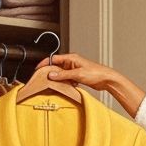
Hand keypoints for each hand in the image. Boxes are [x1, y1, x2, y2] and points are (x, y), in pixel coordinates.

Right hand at [31, 54, 145, 116]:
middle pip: (57, 67)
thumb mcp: (77, 74)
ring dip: (59, 79)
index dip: (45, 64)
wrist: (107, 80)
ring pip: (62, 74)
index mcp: (71, 58)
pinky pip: (68, 79)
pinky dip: (66, 83)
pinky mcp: (78, 76)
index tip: (38, 69)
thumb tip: (51, 75)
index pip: (54, 59)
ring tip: (55, 85)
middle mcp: (72, 62)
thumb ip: (64, 75)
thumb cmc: (96, 73)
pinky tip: (67, 87)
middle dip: (51, 73)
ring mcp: (75, 70)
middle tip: (45, 79)